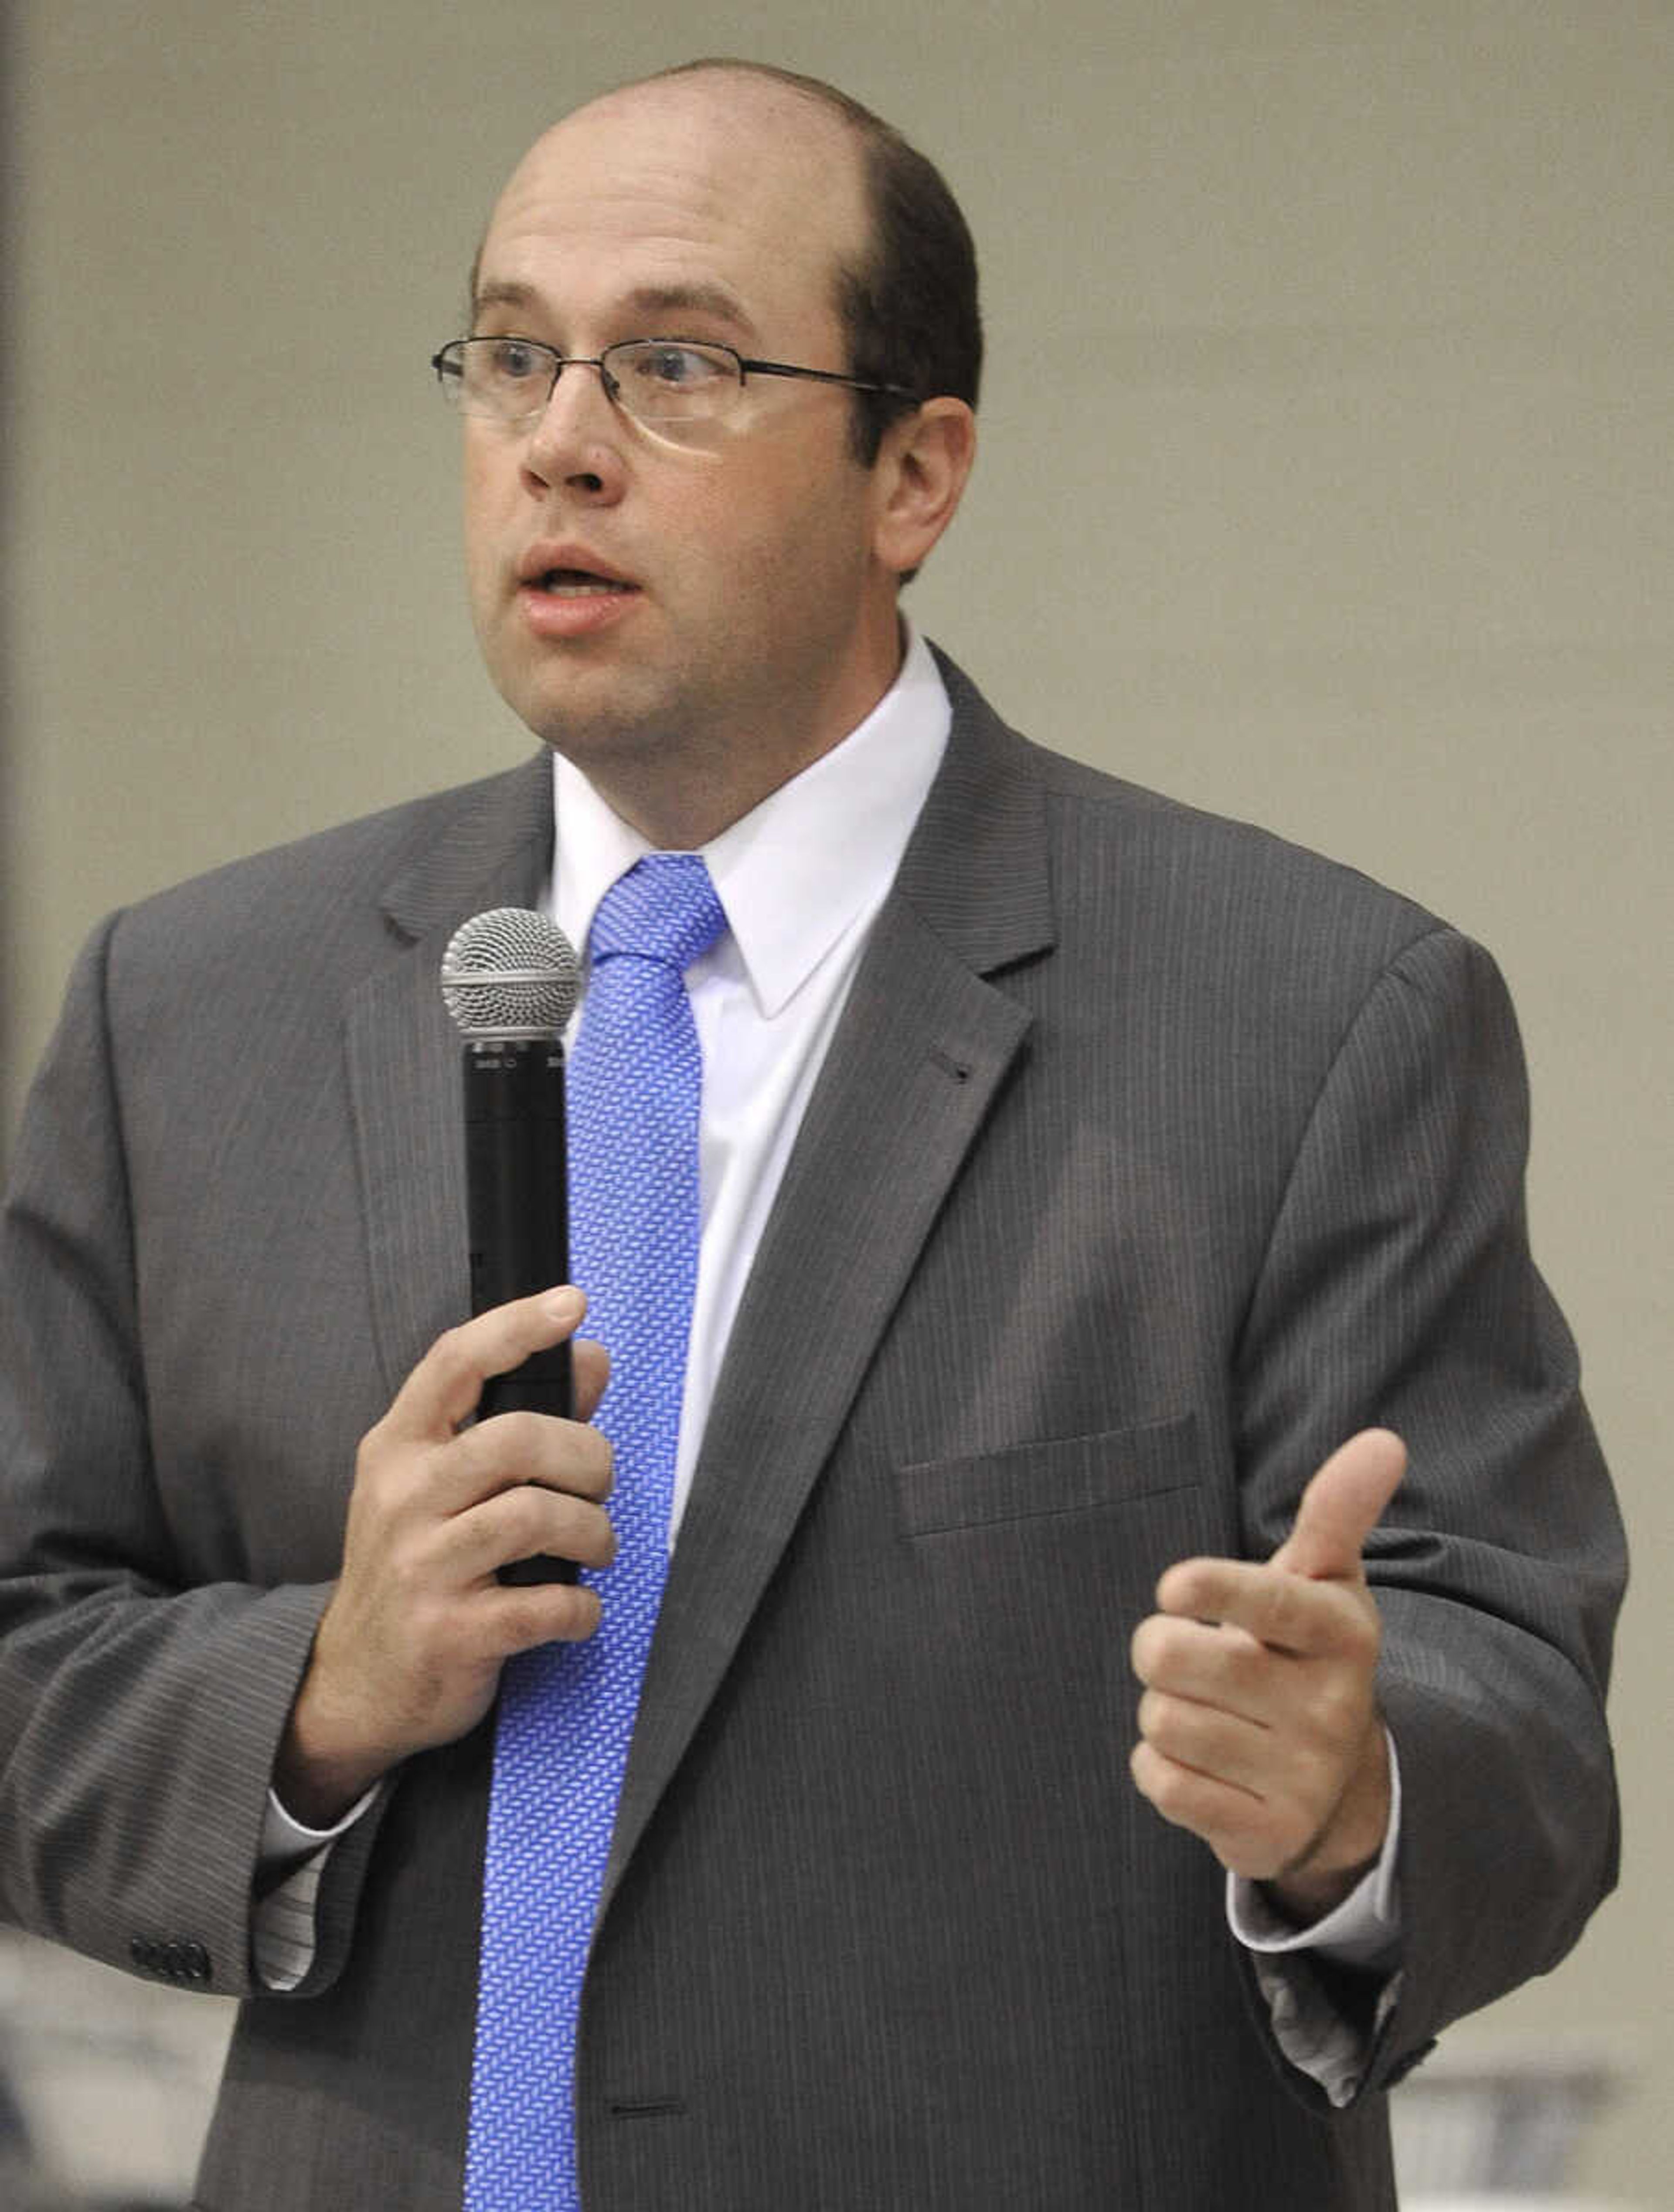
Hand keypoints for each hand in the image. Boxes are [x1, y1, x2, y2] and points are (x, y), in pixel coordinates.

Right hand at [275, 1287, 612, 1825]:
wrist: (354, 1682)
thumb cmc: (414, 1567)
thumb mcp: (441, 1485)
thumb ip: (518, 1418)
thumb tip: (589, 1357)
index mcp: (398, 1449)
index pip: (455, 1363)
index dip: (517, 1326)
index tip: (571, 1302)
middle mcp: (403, 1499)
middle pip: (517, 1440)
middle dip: (586, 1458)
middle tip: (597, 1486)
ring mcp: (422, 1567)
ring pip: (537, 1517)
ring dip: (592, 1533)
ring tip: (593, 1549)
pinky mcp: (449, 1632)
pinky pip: (545, 1605)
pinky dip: (580, 1608)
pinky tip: (574, 1609)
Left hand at [1129, 1428, 1404, 1919]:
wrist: (1339, 1782)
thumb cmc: (1305, 1652)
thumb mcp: (1326, 1581)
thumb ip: (1338, 1510)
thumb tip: (1385, 1440)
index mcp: (1343, 1635)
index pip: (1274, 1603)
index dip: (1217, 1588)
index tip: (1173, 1586)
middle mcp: (1331, 1708)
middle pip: (1186, 1660)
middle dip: (1160, 1648)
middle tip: (1182, 1652)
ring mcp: (1302, 1776)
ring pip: (1166, 1722)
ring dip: (1161, 1711)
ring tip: (1203, 1709)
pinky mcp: (1266, 1834)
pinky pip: (1164, 1784)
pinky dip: (1159, 1768)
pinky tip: (1200, 1761)